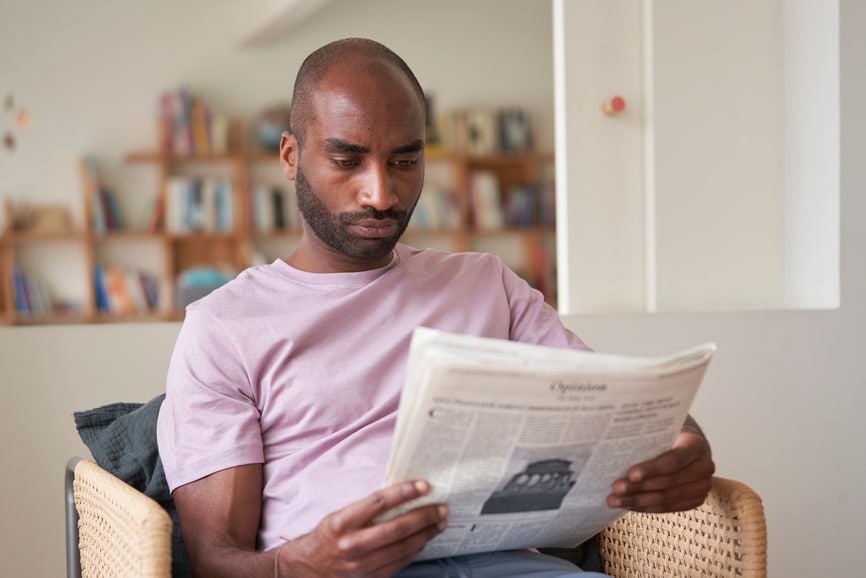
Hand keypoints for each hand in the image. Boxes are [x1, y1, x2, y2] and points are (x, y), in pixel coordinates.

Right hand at [276, 480, 447, 577]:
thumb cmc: (325, 538)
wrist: (305, 570)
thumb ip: (366, 509)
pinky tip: (424, 541)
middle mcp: (350, 545)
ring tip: (439, 523)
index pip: (379, 502)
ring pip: (402, 548)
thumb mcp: (338, 517)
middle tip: (441, 507)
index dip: (405, 492)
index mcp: (341, 523)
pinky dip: (415, 551)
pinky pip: (399, 564)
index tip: (424, 486)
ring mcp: (360, 566)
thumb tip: (401, 496)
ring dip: (425, 534)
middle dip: (424, 516)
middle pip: (396, 528)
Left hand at [607, 431, 714, 512]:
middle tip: (616, 489)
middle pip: (668, 482)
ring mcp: (702, 487)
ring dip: (637, 501)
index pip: (674, 460)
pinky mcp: (695, 500)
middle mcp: (704, 467)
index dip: (652, 469)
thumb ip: (647, 439)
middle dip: (638, 487)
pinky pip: (668, 508)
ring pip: (666, 499)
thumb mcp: (662, 432)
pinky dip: (646, 507)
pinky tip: (628, 505)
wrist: (688, 448)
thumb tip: (617, 446)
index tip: (631, 474)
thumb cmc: (670, 438)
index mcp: (696, 445)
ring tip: (615, 500)